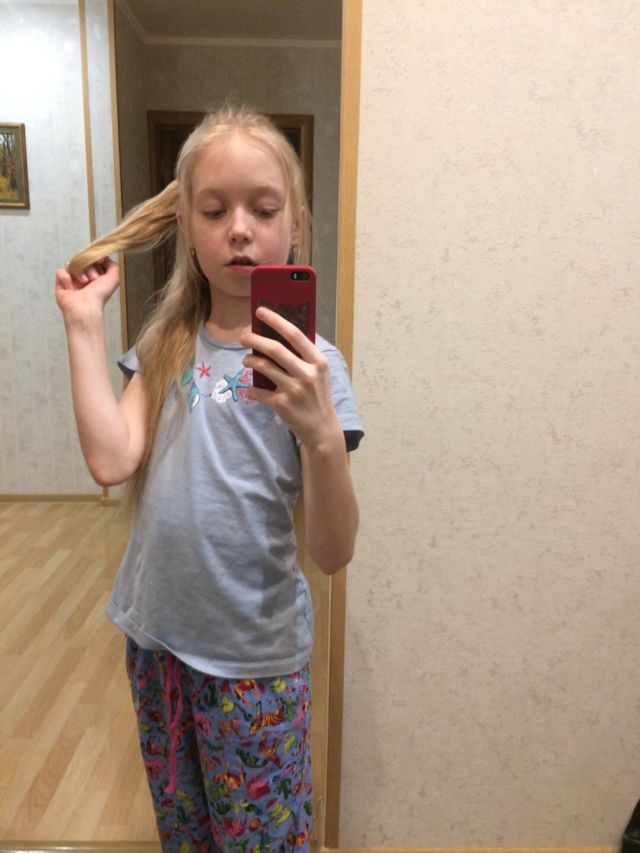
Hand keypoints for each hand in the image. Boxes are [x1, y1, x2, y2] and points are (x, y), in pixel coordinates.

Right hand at [55, 257, 119, 324]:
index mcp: (96, 278)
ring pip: (72, 264)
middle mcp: (84, 278)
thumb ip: (113, 266)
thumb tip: (105, 258)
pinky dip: (66, 277)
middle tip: (93, 278)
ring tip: (84, 282)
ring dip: (79, 272)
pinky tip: (72, 287)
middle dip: (89, 267)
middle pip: (82, 261)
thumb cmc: (100, 295)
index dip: (96, 258)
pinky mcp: (61, 284)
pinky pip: (60, 271)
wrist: (85, 307)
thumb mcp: (114, 278)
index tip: (99, 261)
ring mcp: (72, 280)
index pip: (93, 260)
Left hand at [240, 307, 342, 448]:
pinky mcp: (282, 404)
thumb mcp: (319, 373)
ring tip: (246, 360)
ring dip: (250, 361)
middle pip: (275, 349)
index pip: (295, 335)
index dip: (276, 321)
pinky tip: (250, 390)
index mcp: (318, 361)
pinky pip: (259, 391)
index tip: (260, 311)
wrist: (321, 428)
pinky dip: (251, 390)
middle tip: (243, 336)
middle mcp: (307, 373)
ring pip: (264, 367)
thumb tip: (279, 334)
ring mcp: (294, 389)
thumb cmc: (318, 396)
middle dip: (255, 340)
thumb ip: (304, 356)